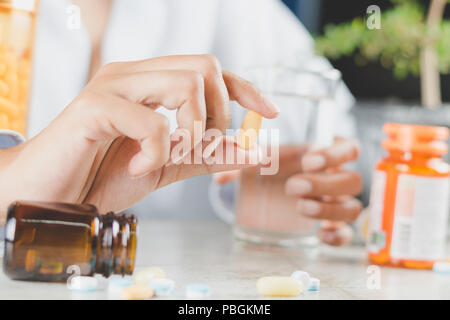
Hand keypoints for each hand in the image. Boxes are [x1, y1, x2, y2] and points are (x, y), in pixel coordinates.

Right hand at [0, 55, 278, 221]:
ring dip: (193, 129)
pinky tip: (138, 167)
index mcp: (150, 83)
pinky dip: (157, 152)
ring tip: (170, 156)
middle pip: (204, 66)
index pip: (210, 70)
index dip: (244, 88)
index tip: (271, 111)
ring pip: (184, 83)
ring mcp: (113, 85)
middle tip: (202, 146)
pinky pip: (152, 122)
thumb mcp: (167, 166)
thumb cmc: (103, 176)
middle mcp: (133, 74)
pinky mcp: (94, 106)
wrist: (52, 194)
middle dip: (218, 112)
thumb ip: (207, 156)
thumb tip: (252, 150)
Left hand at [214, 138, 362, 245]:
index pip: (349, 149)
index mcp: (327, 154)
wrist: (276, 187)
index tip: (307, 161)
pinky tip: (320, 235)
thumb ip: (243, 164)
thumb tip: (220, 179)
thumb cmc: (274, 166)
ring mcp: (338, 202)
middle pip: (352, 181)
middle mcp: (338, 177)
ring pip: (353, 208)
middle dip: (324, 184)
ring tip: (300, 208)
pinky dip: (339, 236)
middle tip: (293, 187)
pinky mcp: (334, 224)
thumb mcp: (260, 160)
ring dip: (329, 209)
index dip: (334, 155)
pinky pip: (348, 233)